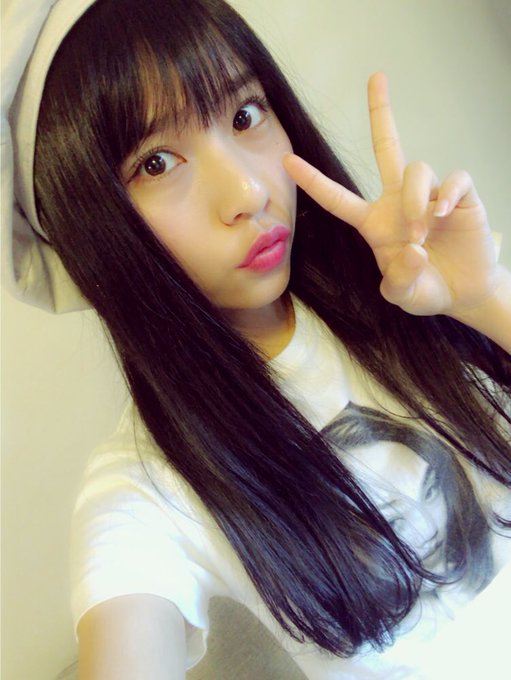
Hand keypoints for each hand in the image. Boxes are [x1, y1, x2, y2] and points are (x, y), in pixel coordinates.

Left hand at [283, 72, 499, 318]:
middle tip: (376, 76)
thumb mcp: (403, 296)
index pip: (337, 199)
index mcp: (374, 223)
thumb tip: (412, 248)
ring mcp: (429, 195)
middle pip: (387, 146)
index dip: (313, 180)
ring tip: (422, 232)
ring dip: (416, 200)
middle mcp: (399, 201)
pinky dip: (447, 193)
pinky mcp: (459, 196)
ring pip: (416, 169)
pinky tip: (443, 213)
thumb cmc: (426, 290)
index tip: (287, 160)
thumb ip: (399, 281)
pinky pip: (452, 178)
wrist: (465, 294)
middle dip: (381, 112)